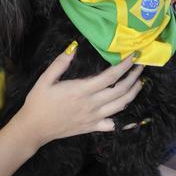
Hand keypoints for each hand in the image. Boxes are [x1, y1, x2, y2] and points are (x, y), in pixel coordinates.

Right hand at [15, 46, 143, 150]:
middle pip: (120, 91)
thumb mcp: (45, 79)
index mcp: (81, 90)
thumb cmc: (39, 102)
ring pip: (121, 106)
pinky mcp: (92, 127)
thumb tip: (73, 47)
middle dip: (134, 77)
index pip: (110, 77)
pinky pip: (113, 123)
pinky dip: (123, 117)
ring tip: (139, 82)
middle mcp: (91, 105)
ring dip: (133, 93)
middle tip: (141, 66)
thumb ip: (60, 63)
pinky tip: (128, 109)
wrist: (34, 128)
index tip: (133, 56)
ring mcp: (94, 118)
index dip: (124, 66)